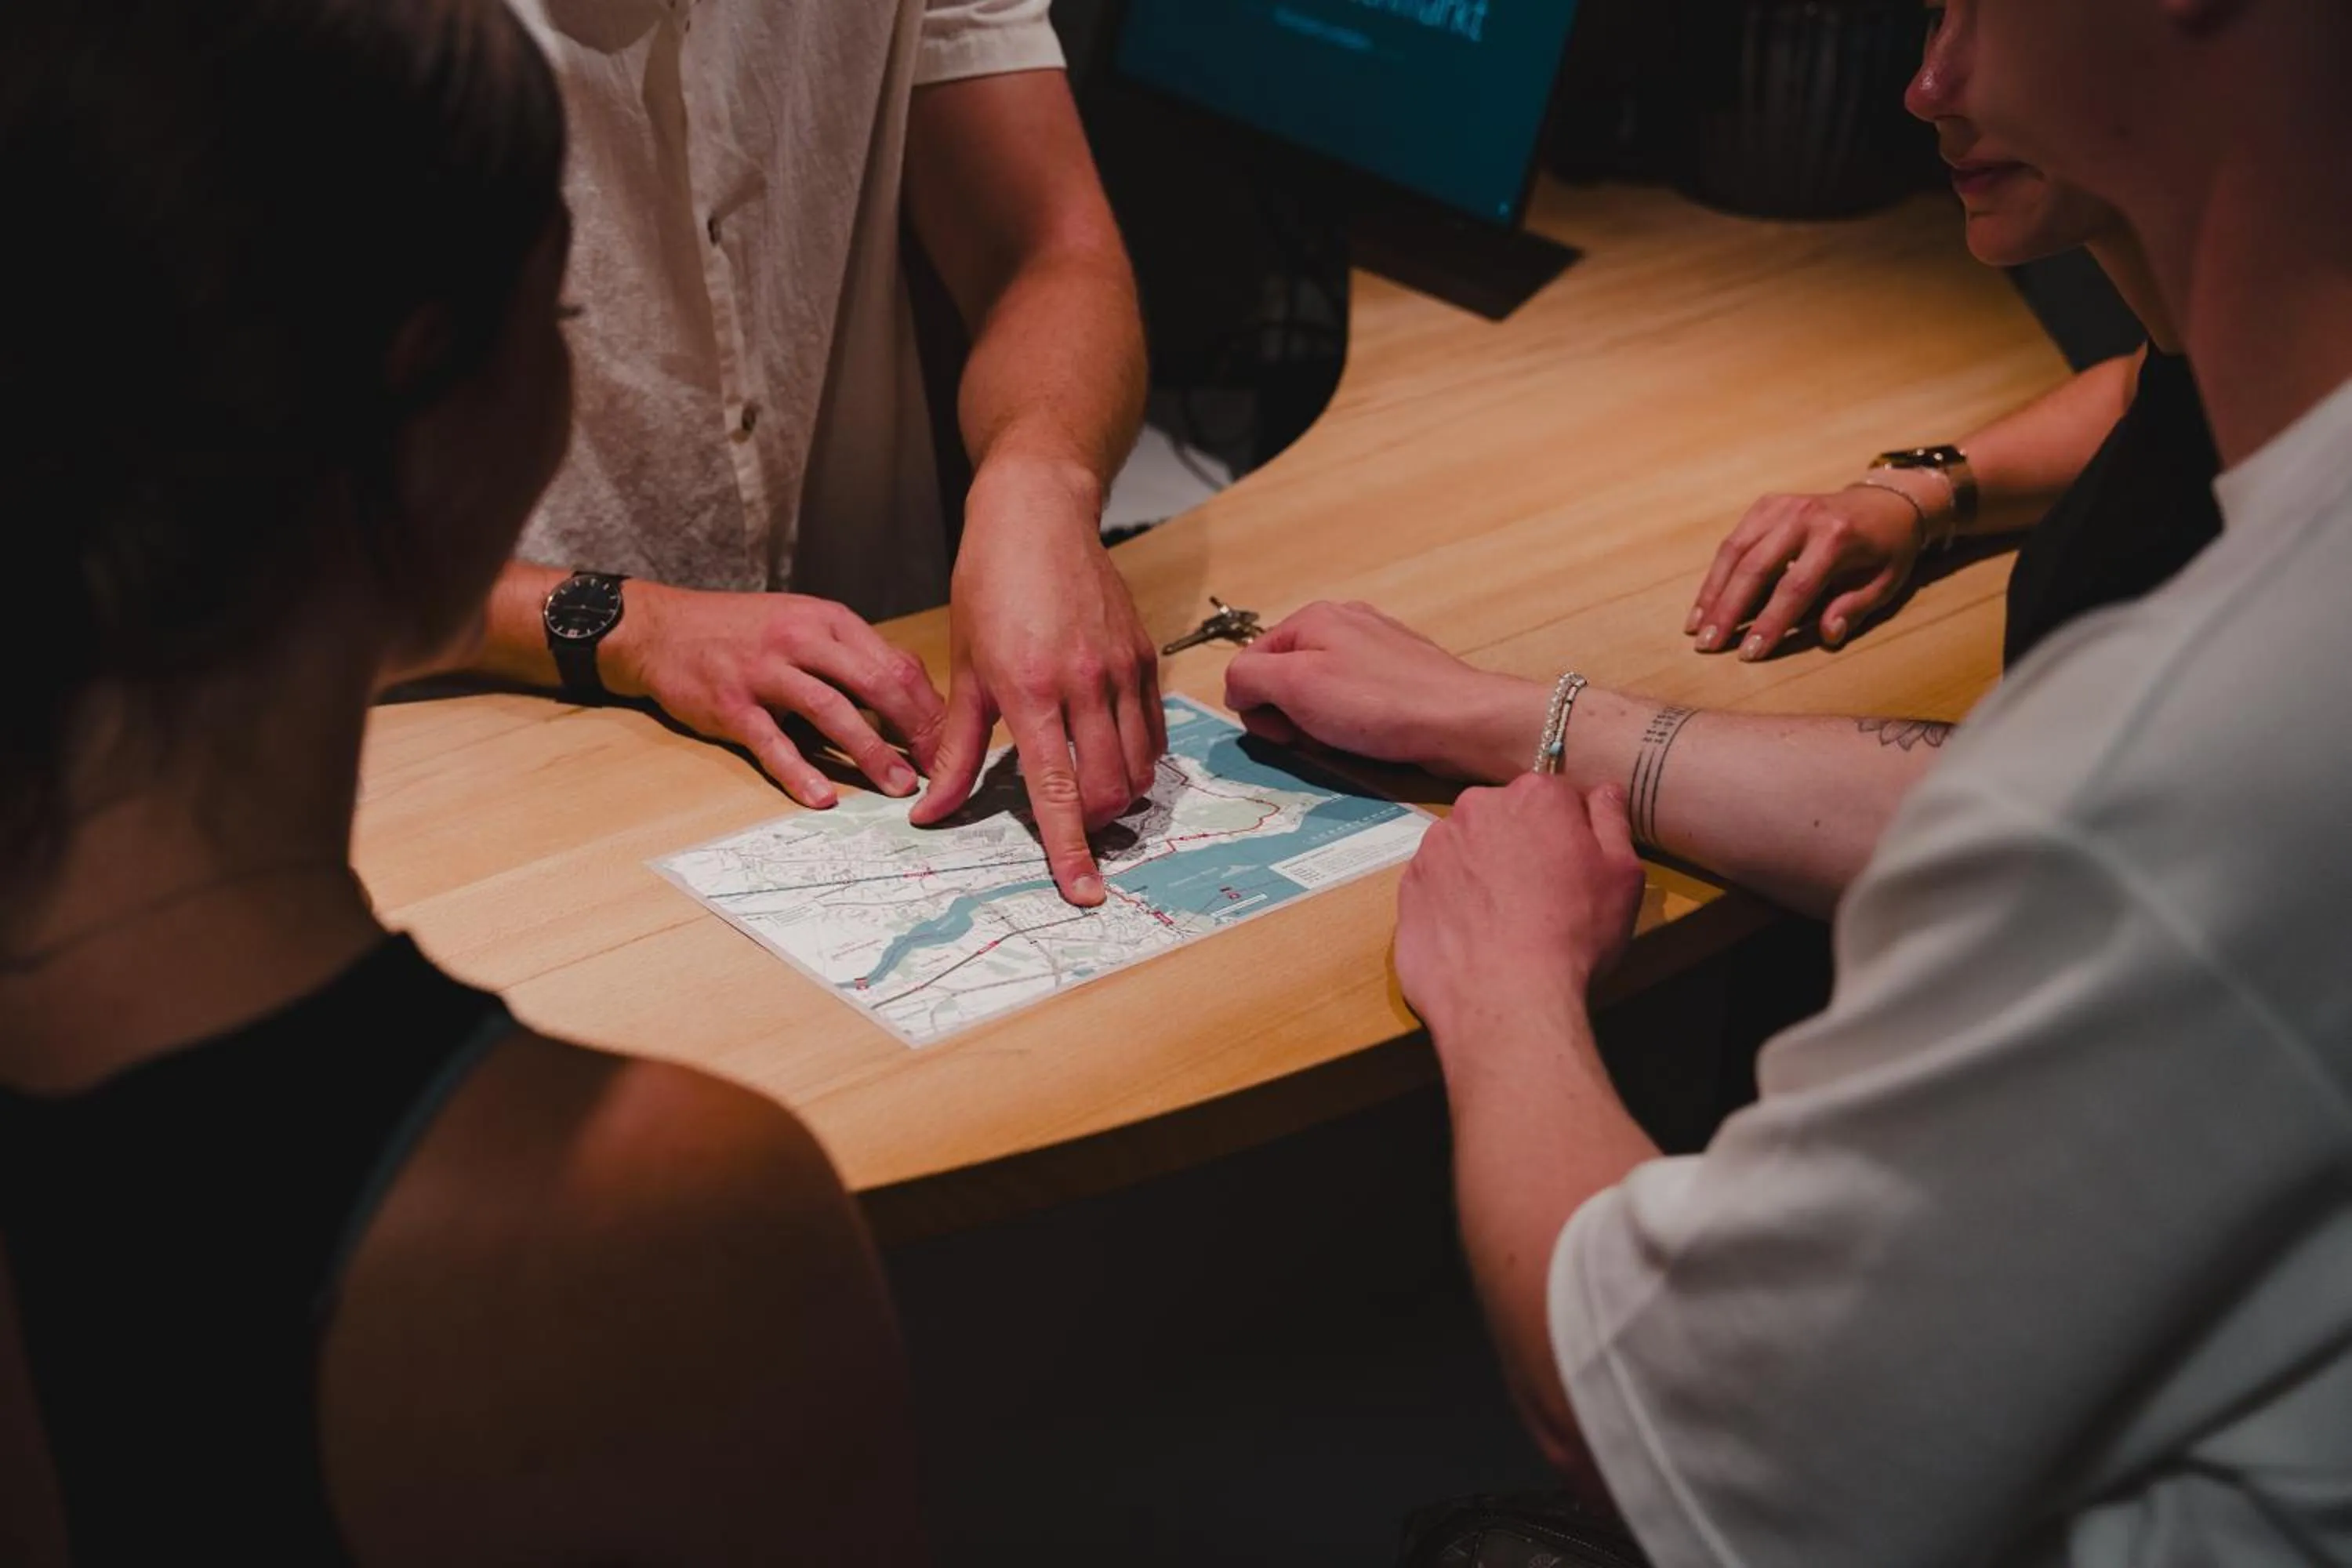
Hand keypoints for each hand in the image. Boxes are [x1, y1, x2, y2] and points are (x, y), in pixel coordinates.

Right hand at [603, 583, 945, 809]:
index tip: (952, 742)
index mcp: (828, 621)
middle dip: (915, 730)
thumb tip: (914, 696)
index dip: (928, 706)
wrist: (662, 628)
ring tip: (900, 787)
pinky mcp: (731, 704)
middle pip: (874, 683)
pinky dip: (799, 771)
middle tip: (940, 768)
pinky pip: (772, 743)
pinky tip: (822, 797)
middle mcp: (801, 640)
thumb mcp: (805, 625)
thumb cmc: (743, 632)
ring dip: (871, 752)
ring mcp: (765, 671)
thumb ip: (854, 657)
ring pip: (831, 711)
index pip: (895, 662)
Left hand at [910, 458, 1161, 907]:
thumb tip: (928, 813)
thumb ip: (953, 749)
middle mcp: (1084, 684)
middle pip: (1108, 791)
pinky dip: (1137, 758)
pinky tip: (1109, 751)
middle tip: (1071, 829)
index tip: (1085, 894)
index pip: (1058, 792)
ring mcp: (1122, 670)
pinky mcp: (1145, 657)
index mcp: (1029, 690)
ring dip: (1117, 796)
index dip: (1071, 851)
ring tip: (1089, 790)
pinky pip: (1153, 732)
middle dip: (1093, 828)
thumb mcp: (963, 670)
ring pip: (1138, 768)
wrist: (1038, 515)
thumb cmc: (988, 586)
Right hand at [1224, 601, 1546, 784]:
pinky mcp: (1399, 672)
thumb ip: (1248, 677)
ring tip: (1347, 737)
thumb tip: (1237, 687)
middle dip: (1289, 714)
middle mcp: (1342, 622)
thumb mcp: (1295, 685)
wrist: (1462, 721)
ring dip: (1319, 722)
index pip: (1248, 664)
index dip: (1255, 707)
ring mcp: (1374, 645)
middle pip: (1283, 676)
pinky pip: (1353, 699)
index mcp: (1311, 617)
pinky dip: (1351, 722)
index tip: (1283, 732)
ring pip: (1318, 691)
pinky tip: (1371, 734)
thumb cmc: (1377, 703)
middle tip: (1316, 736)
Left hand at [1395, 775, 1646, 1045]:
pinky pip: (1437, 883)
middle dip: (1521, 844)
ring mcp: (1434, 847)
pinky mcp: (1407, 887)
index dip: (1568, 831)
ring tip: (1502, 921)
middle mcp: (1475, 808)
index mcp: (1534, 796)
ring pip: (1466, 848)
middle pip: (1505, 815)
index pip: (1555, 796)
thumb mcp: (1621, 876)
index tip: (1573, 866)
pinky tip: (1473, 936)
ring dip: (1483, 870)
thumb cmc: (1575, 934)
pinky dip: (1453, 901)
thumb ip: (1611, 822)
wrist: (1506, 998)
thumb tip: (1602, 791)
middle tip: (1539, 896)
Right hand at [1686, 482, 1928, 658]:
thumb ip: (1855, 608)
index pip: (1795, 587)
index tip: (1749, 653)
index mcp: (1837, 536)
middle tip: (1707, 644)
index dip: (1770, 622)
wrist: (1886, 502)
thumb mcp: (1885, 582)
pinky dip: (1716, 574)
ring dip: (1712, 593)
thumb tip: (1827, 635)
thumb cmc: (1886, 550)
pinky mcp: (1766, 505)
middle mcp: (1803, 516)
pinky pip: (1734, 541)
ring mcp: (1781, 506)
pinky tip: (1705, 602)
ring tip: (1695, 627)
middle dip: (1727, 610)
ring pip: (1735, 551)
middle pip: (1755, 567)